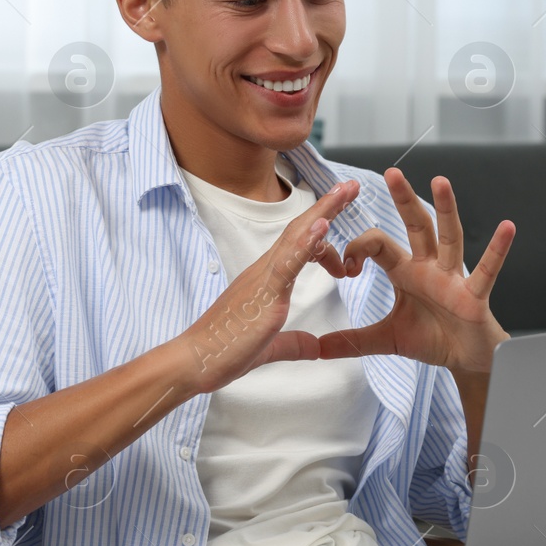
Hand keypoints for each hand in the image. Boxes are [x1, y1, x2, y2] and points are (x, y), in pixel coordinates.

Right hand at [175, 177, 359, 394]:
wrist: (195, 361)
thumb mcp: (269, 347)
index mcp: (267, 280)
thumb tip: (314, 348)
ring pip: (297, 236)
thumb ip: (292, 344)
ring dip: (323, 211)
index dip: (321, 229)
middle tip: (351, 184)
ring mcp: (263, 278)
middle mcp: (264, 271)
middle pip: (300, 230)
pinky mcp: (263, 292)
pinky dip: (307, 241)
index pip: (299, 245)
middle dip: (327, 206)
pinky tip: (324, 224)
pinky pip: (288, 262)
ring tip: (345, 190)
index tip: (340, 215)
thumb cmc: (224, 351)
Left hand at [317, 168, 514, 373]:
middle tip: (391, 172)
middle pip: (416, 226)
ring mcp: (453, 277)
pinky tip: (508, 227)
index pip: (378, 245)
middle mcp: (429, 266)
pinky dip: (498, 250)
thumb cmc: (431, 339)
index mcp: (405, 271)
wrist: (463, 360)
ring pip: (448, 237)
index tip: (345, 268)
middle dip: (404, 200)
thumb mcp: (385, 339)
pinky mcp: (474, 294)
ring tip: (441, 181)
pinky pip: (487, 270)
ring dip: (446, 209)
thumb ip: (353, 341)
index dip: (357, 250)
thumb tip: (317, 349)